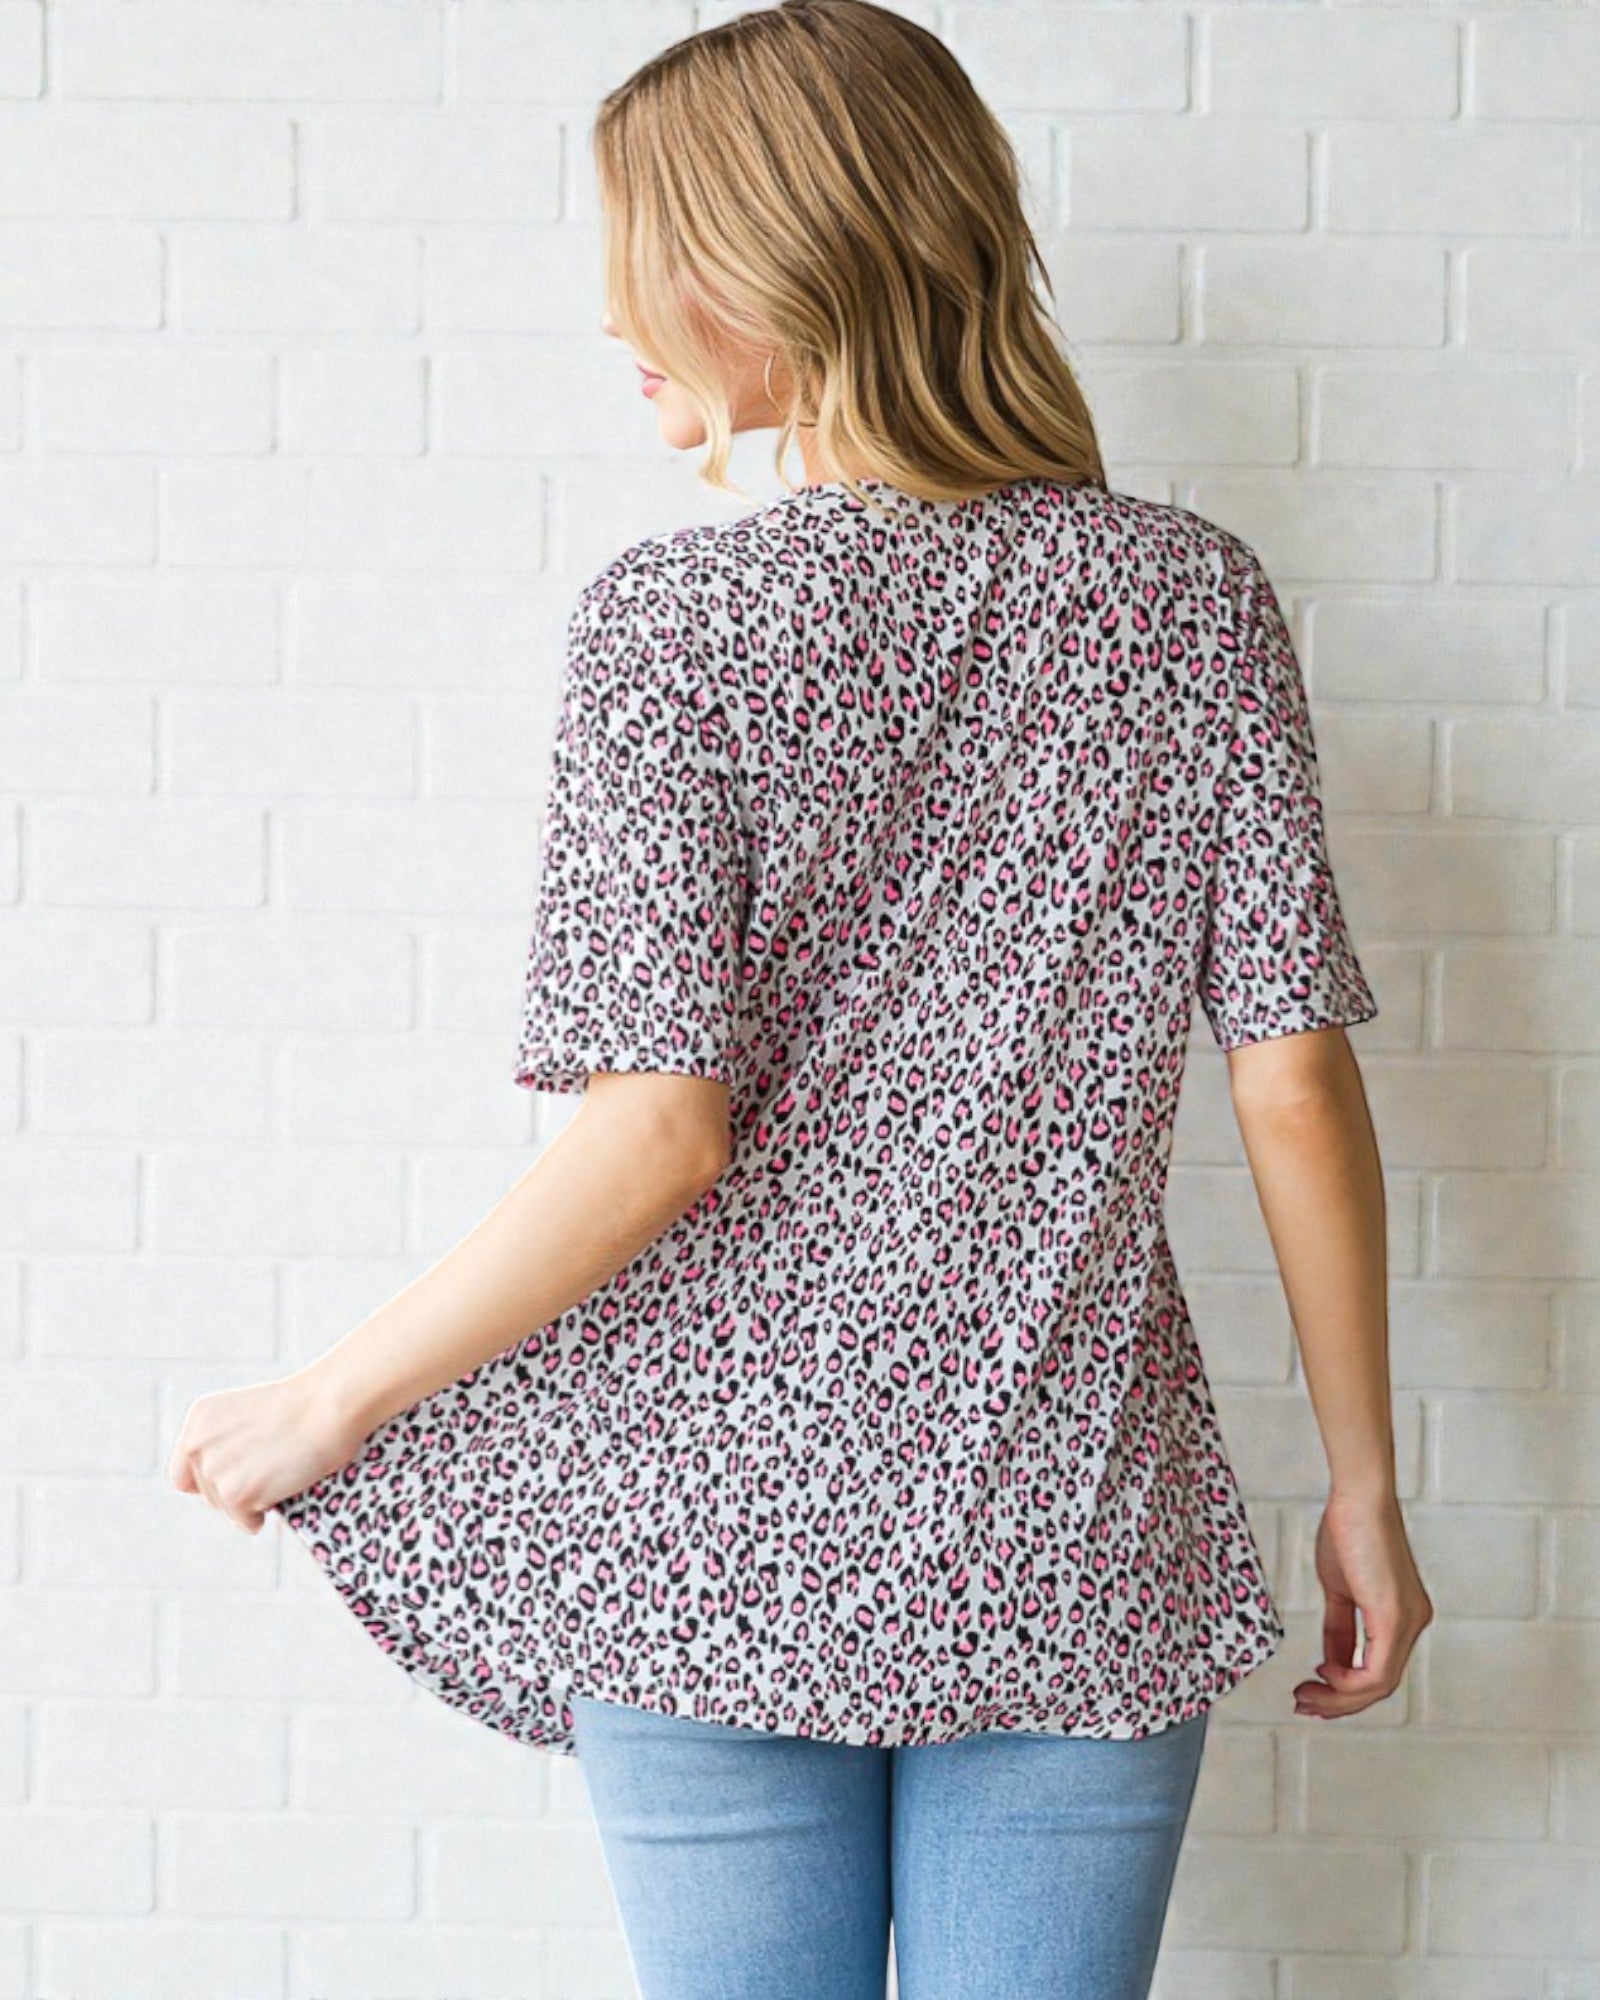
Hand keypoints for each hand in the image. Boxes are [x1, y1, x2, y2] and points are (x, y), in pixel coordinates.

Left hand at [167, 1370, 374, 1535]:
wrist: (329, 1405)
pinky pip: (244, 1521)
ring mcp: (215, 1469)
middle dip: (235, 1492)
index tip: (233, 1482)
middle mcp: (198, 1443)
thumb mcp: (250, 1415)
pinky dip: (262, 1516)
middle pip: (206, 1492)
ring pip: (224, 1509)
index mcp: (201, 1418)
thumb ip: (228, 1442)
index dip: (208, 1481)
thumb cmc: (307, 1407)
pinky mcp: (235, 1493)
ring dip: (250, 1504)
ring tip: (280, 1478)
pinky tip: (282, 1492)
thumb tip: (225, 1482)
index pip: (183, 1471)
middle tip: (269, 1476)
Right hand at [1294, 1489, 1433, 1719]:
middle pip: (1380, 1686)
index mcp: (1403, 1616)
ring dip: (1339, 1697)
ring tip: (1307, 1696)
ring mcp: (1408, 1623)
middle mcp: (1413, 1623)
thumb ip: (1340, 1627)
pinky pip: (1376, 1670)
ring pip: (1379, 1685)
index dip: (1344, 1688)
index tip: (1313, 1688)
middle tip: (1306, 1704)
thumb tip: (1331, 1660)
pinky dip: (1347, 1681)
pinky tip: (1324, 1673)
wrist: (1358, 1498)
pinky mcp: (1394, 1618)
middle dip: (1339, 1702)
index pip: (1378, 1669)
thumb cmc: (1349, 1530)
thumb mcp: (1340, 1588)